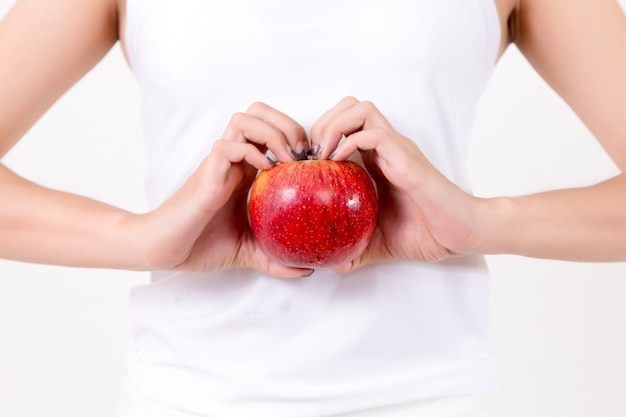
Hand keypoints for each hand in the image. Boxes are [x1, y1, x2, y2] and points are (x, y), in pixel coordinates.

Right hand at [136, 102, 312, 277]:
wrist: (167, 250)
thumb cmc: (202, 245)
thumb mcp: (250, 252)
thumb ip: (276, 259)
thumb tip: (308, 270)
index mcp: (246, 170)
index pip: (271, 129)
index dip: (295, 136)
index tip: (312, 163)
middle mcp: (234, 160)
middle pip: (259, 112)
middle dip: (287, 124)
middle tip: (301, 155)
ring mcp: (219, 164)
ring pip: (244, 119)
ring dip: (272, 132)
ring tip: (286, 160)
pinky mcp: (207, 174)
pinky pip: (227, 146)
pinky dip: (250, 151)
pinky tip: (265, 171)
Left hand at [311, 97, 486, 271]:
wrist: (459, 236)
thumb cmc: (424, 235)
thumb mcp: (376, 244)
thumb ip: (352, 250)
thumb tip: (327, 264)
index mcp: (377, 160)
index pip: (345, 123)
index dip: (320, 135)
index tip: (306, 164)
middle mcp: (386, 148)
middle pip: (349, 106)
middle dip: (323, 122)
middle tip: (312, 155)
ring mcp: (397, 150)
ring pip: (360, 109)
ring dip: (334, 125)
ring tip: (323, 155)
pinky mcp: (406, 159)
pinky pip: (375, 134)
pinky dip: (350, 142)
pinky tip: (339, 163)